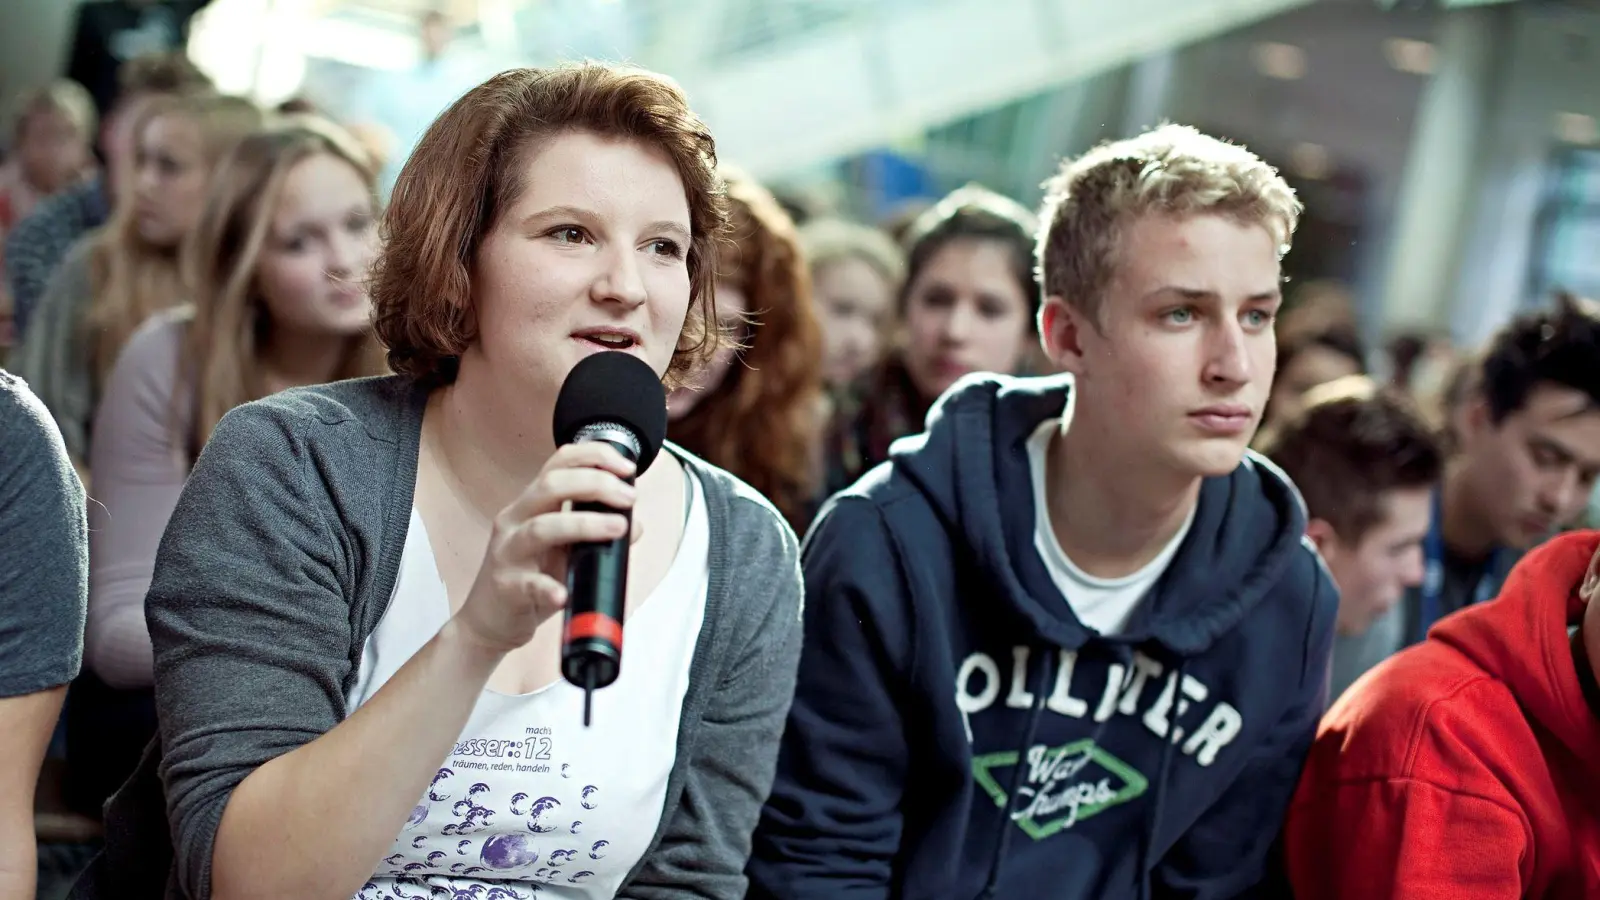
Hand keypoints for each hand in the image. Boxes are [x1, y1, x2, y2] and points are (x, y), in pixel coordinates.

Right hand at [452, 442, 637, 655]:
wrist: (490, 621)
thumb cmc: (529, 578)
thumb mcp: (565, 549)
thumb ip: (595, 531)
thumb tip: (635, 525)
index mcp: (531, 504)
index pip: (559, 463)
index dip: (594, 456)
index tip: (627, 468)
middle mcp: (515, 520)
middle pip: (550, 485)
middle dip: (595, 484)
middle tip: (629, 498)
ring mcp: (507, 553)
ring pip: (541, 528)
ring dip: (584, 524)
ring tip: (618, 528)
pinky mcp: (506, 587)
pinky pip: (528, 584)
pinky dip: (548, 587)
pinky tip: (564, 593)